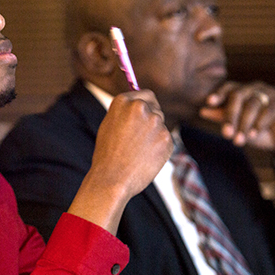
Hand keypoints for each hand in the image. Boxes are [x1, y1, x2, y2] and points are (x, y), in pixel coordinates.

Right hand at [67, 89, 171, 233]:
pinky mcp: (167, 138)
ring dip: (155, 136)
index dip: (147, 105)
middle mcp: (140, 107)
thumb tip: (142, 106)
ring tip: (138, 152)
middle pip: (156, 108)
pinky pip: (166, 140)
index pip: (146, 94)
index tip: (147, 113)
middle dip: (152, 121)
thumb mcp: (110, 126)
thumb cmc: (107, 155)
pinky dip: (160, 149)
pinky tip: (146, 159)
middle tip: (141, 139)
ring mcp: (155, 122)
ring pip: (161, 126)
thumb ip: (126, 113)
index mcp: (123, 101)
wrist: (112, 179)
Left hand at [199, 81, 274, 167]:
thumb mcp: (239, 126)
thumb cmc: (259, 131)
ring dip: (244, 124)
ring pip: (253, 104)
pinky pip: (269, 110)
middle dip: (230, 115)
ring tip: (239, 141)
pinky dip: (259, 123)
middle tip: (226, 134)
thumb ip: (222, 117)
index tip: (209, 102)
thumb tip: (203, 111)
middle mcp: (256, 89)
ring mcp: (271, 93)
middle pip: (238, 96)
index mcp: (244, 92)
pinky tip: (254, 134)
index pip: (229, 88)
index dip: (219, 94)